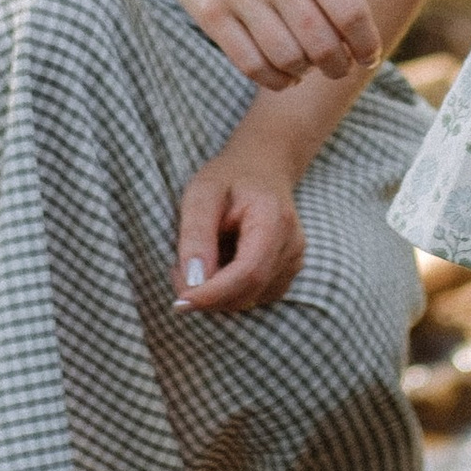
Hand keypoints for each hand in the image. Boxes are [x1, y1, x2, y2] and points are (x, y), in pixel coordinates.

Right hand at [144, 0, 382, 90]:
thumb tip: (354, 37)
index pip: (350, 11)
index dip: (366, 43)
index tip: (368, 57)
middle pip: (321, 43)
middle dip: (338, 66)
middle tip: (338, 68)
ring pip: (287, 59)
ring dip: (305, 73)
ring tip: (307, 68)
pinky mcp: (209, 14)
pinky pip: (250, 64)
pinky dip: (274, 79)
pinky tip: (282, 74)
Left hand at [174, 131, 306, 314]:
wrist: (261, 168)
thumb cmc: (229, 178)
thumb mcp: (202, 193)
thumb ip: (196, 234)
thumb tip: (193, 281)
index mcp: (274, 220)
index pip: (248, 272)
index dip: (214, 294)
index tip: (180, 302)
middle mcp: (292, 245)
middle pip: (247, 292)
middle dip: (207, 294)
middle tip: (176, 271)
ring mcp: (293, 262)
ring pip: (248, 299)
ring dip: (216, 292)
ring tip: (199, 256)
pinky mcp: (286, 274)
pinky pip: (252, 296)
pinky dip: (228, 290)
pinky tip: (220, 261)